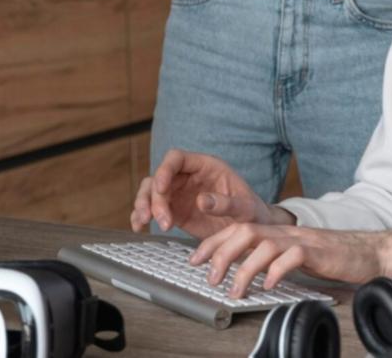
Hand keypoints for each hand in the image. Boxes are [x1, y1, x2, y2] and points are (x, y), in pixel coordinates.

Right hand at [130, 149, 293, 237]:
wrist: (252, 232)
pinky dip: (141, 216)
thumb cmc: (253, 213)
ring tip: (145, 223)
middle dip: (154, 197)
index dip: (165, 169)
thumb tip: (202, 200)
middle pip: (159, 178)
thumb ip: (226, 203)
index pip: (177, 158)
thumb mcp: (246, 208)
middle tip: (160, 219)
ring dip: (143, 205)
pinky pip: (152, 209)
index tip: (161, 187)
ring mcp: (179, 194)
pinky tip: (138, 227)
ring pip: (151, 192)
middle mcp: (189, 177)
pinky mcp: (175, 211)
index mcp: (206, 166)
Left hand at [188, 223, 391, 297]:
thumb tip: (248, 276)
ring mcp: (301, 240)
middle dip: (221, 252)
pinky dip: (277, 270)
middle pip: (244, 231)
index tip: (195, 259)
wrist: (369, 251)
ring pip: (263, 244)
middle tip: (210, 277)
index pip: (238, 228)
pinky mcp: (318, 251)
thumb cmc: (333, 257)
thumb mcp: (296, 257)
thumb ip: (274, 260)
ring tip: (235, 289)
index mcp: (278, 233)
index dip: (214, 242)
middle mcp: (286, 232)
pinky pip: (292, 256)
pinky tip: (269, 284)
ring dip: (244, 268)